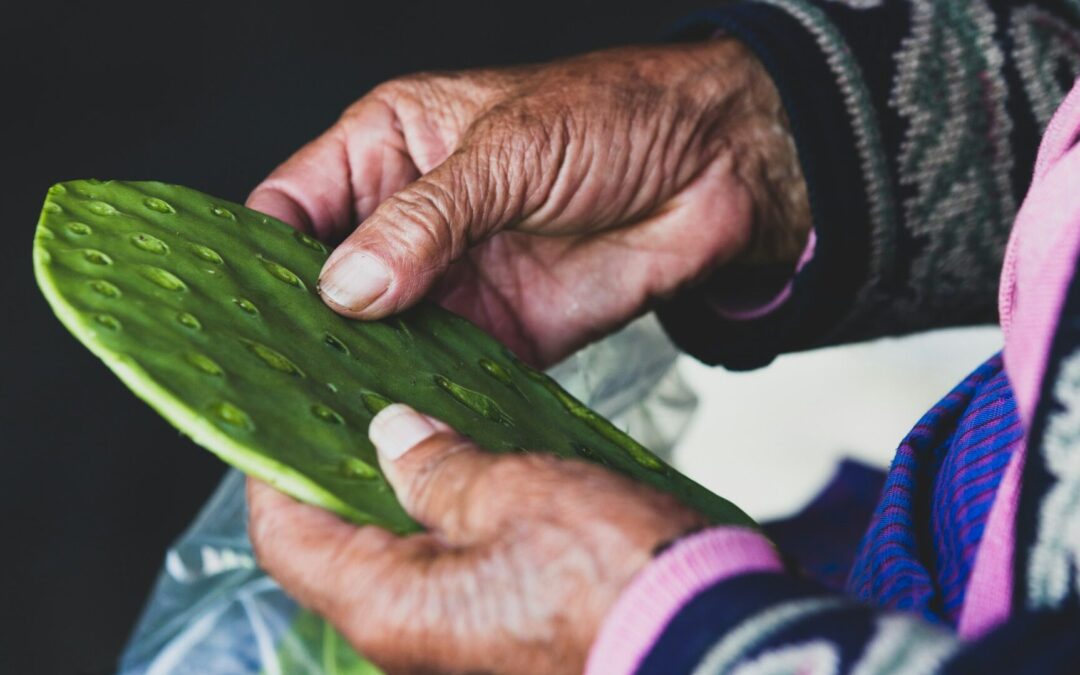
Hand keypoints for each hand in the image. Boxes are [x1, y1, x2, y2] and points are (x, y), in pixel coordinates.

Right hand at [248, 41, 807, 365]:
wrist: (717, 169)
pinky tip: (399, 424)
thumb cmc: (614, 118)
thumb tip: (346, 288)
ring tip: (324, 415)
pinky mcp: (501, 332)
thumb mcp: (507, 151)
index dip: (259, 257)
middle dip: (303, 331)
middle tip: (273, 380)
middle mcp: (409, 221)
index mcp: (388, 148)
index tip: (234, 311)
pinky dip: (422, 399)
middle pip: (327, 286)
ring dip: (358, 376)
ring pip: (379, 339)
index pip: (291, 207)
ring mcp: (453, 281)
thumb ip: (423, 221)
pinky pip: (444, 373)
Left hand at [248, 404, 706, 673]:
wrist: (709, 645)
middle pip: (339, 546)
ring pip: (397, 557)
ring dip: (400, 494)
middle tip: (359, 406)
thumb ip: (439, 466)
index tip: (285, 413)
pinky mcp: (496, 638)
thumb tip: (391, 437)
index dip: (277, 468)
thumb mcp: (517, 495)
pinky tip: (472, 472)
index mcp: (391, 606)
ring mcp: (453, 643)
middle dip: (343, 473)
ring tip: (418, 426)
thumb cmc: (620, 582)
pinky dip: (445, 522)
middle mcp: (408, 639)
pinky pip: (445, 574)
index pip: (287, 536)